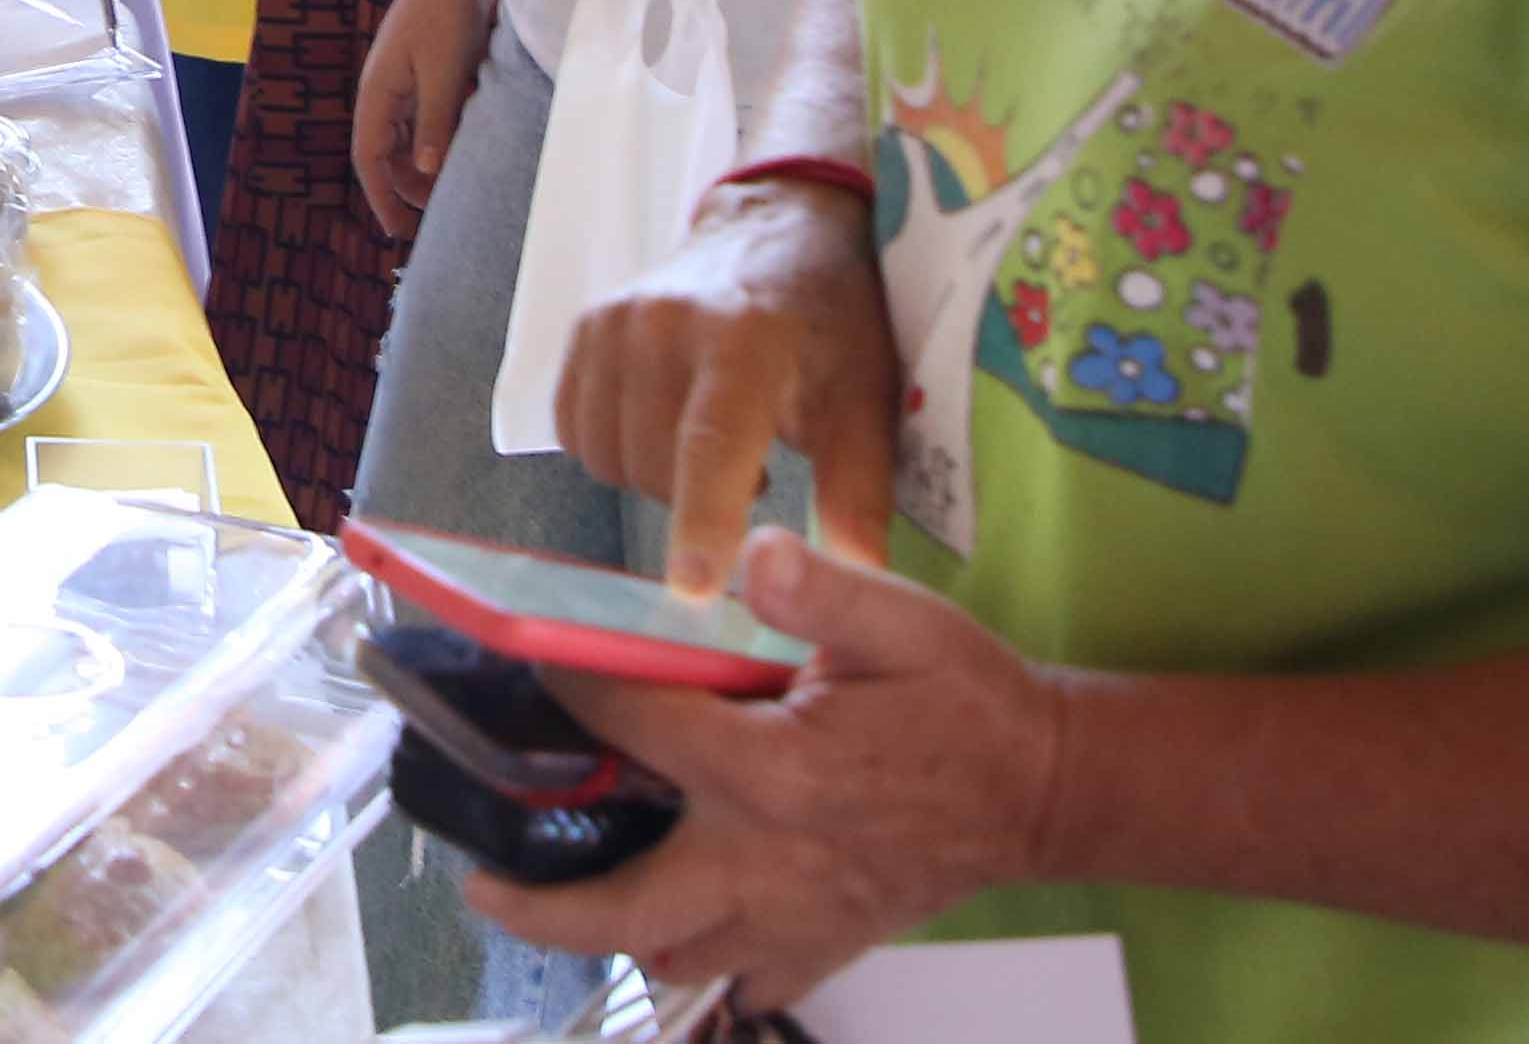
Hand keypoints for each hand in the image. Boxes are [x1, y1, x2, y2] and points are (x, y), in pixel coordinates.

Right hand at [353, 0, 489, 236]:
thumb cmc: (446, 15)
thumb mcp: (444, 75)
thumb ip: (435, 124)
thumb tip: (426, 172)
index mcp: (377, 94)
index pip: (368, 158)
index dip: (381, 197)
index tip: (398, 230)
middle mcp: (383, 92)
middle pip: (386, 153)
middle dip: (406, 186)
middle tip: (436, 213)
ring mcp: (402, 80)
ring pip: (405, 138)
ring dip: (422, 165)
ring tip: (450, 187)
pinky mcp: (422, 71)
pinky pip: (422, 118)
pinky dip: (435, 140)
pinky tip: (457, 149)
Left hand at [465, 533, 1070, 1003]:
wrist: (1047, 789)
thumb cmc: (971, 701)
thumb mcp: (906, 622)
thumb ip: (821, 588)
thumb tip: (750, 549)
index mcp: (776, 772)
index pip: (636, 730)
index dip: (573, 689)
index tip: (535, 664)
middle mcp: (769, 859)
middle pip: (624, 904)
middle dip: (539, 901)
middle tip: (481, 876)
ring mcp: (794, 915)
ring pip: (672, 954)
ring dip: (606, 933)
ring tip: (553, 896)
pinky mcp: (824, 943)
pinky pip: (738, 978)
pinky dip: (692, 963)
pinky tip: (663, 926)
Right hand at [559, 170, 897, 573]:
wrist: (773, 231)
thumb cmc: (829, 324)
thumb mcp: (865, 399)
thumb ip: (858, 488)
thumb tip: (859, 576)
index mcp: (747, 340)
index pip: (711, 442)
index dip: (701, 519)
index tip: (692, 590)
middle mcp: (665, 324)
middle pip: (653, 467)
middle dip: (697, 500)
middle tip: (754, 472)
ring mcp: (613, 322)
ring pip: (609, 459)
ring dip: (656, 476)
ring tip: (710, 442)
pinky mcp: (582, 328)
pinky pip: (576, 433)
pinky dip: (617, 448)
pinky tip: (666, 424)